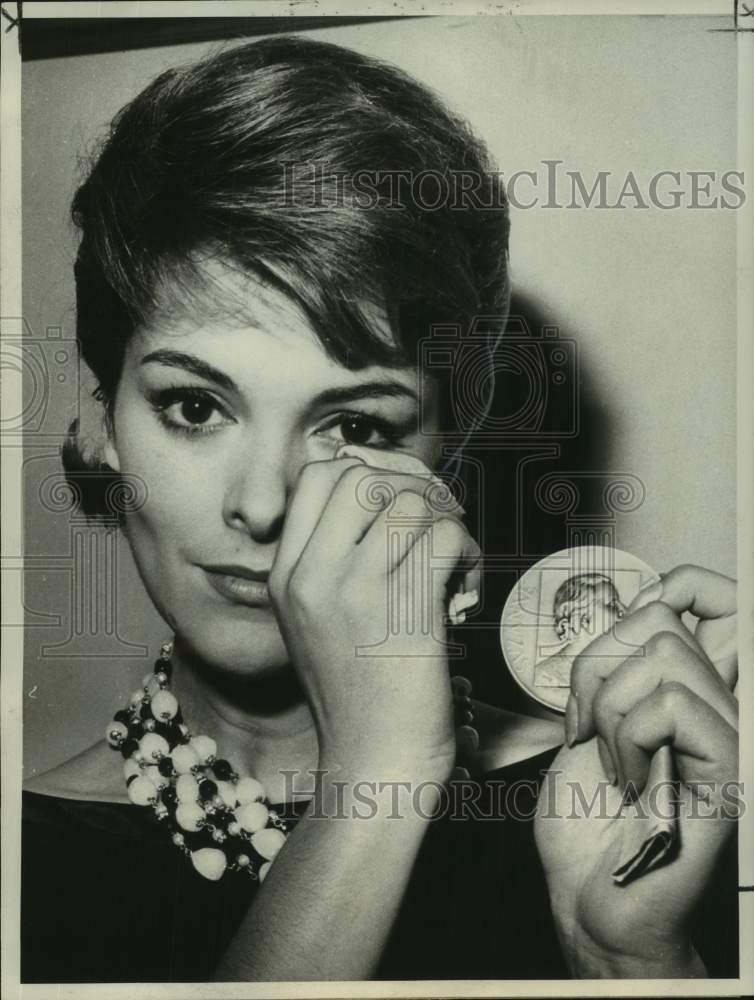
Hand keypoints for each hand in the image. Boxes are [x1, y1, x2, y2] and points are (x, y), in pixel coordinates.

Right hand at [268, 457, 479, 781]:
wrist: (372, 762)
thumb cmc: (357, 693)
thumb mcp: (316, 621)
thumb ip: (334, 560)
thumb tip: (386, 499)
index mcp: (287, 574)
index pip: (317, 475)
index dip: (366, 475)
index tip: (396, 506)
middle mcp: (314, 576)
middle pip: (362, 477)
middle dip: (409, 489)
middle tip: (432, 526)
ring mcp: (357, 593)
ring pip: (410, 502)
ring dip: (445, 522)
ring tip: (450, 562)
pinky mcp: (405, 613)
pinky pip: (444, 538)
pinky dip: (465, 553)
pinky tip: (463, 587)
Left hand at [534, 564, 737, 976]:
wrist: (588, 899)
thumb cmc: (587, 821)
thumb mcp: (592, 720)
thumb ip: (622, 664)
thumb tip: (646, 607)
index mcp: (693, 690)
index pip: (718, 599)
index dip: (679, 586)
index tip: (627, 627)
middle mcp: (723, 706)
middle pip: (666, 615)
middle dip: (598, 662)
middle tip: (590, 723)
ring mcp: (731, 737)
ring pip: (666, 653)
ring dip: (609, 707)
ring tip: (612, 760)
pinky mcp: (730, 772)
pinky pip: (671, 704)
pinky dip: (626, 736)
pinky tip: (629, 780)